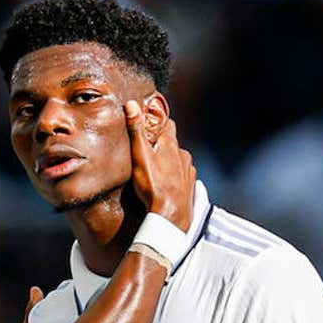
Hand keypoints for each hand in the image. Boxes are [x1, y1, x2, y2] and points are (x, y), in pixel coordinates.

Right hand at [126, 100, 195, 230]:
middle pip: (172, 143)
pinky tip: (164, 183)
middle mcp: (183, 156)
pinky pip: (182, 175)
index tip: (148, 122)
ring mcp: (188, 172)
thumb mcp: (140, 156)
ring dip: (168, 161)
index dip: (157, 122)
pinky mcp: (190, 187)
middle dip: (160, 144)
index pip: (167, 124)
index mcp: (171, 146)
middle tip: (146, 149)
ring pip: (178, 160)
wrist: (170, 217)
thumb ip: (137, 131)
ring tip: (153, 168)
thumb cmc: (154, 188)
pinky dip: (173, 176)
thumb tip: (133, 105)